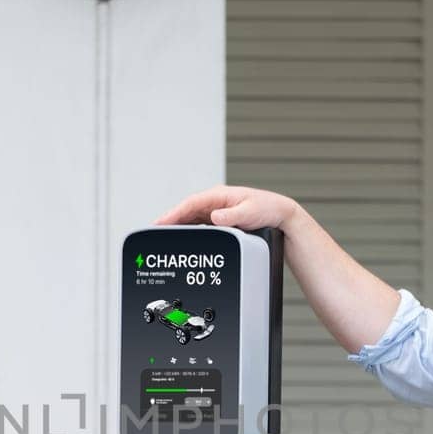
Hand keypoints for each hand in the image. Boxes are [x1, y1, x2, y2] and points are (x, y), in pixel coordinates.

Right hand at [155, 185, 302, 232]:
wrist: (279, 214)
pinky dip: (187, 229)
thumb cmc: (267, 209)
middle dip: (169, 220)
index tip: (160, 222)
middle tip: (153, 232)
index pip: (190, 204)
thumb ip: (232, 215)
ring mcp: (215, 209)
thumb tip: (214, 217)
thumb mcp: (250, 211)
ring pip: (189, 217)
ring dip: (176, 225)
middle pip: (185, 210)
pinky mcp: (218, 218)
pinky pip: (197, 223)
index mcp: (219, 195)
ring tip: (162, 237)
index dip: (173, 213)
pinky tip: (181, 238)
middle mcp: (215, 201)